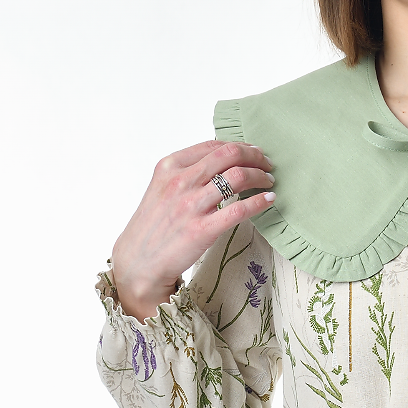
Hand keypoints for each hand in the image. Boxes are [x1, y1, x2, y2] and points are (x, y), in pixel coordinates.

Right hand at [111, 140, 275, 321]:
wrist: (138, 262)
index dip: (240, 146)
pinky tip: (269, 199)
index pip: (214, 146)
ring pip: (238, 177)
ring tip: (269, 181)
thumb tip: (221, 160)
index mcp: (169, 167)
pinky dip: (260, 201)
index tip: (253, 151)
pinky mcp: (202, 230)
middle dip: (255, 156)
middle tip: (267, 164)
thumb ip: (187, 172)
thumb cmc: (153, 226)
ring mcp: (191, 206)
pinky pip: (240, 209)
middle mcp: (180, 182)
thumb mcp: (162, 188)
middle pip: (229, 155)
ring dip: (261, 176)